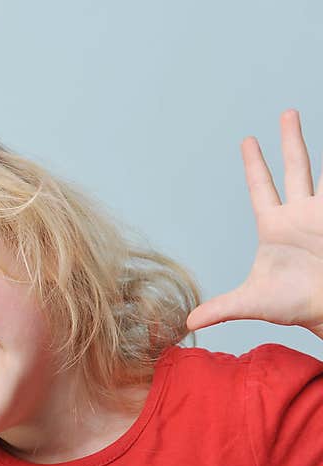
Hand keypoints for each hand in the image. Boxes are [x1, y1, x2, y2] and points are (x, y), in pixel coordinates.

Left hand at [186, 109, 322, 335]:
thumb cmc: (291, 305)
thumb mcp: (251, 303)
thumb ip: (219, 308)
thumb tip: (186, 322)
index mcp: (274, 226)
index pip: (261, 187)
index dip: (255, 164)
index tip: (248, 140)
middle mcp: (299, 214)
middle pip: (295, 168)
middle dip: (290, 140)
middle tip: (286, 112)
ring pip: (322, 172)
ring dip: (321, 148)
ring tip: (306, 120)